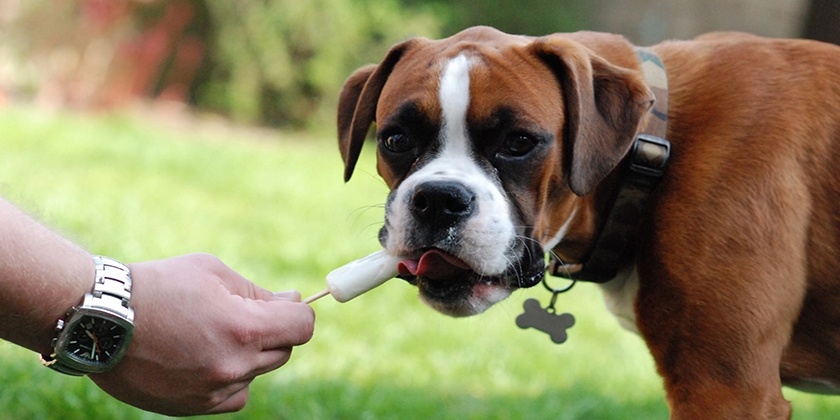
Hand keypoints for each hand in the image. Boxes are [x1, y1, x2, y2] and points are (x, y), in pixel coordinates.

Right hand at [88, 253, 314, 415]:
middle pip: (284, 351)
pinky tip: (202, 357)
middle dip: (272, 331)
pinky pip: (233, 395)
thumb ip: (258, 291)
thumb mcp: (212, 272)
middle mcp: (234, 365)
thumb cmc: (158, 286)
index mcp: (244, 327)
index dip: (299, 312)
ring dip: (248, 356)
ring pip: (257, 374)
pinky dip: (228, 378)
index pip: (302, 326)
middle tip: (240, 314)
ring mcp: (214, 390)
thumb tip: (293, 301)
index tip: (287, 306)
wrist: (101, 321)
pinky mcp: (194, 407)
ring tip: (210, 334)